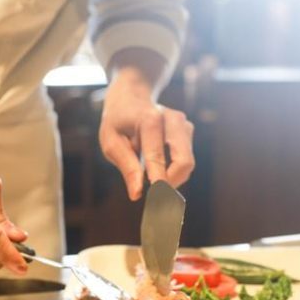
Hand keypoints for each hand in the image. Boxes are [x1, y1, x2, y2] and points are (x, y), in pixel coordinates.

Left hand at [99, 72, 194, 200]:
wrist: (131, 96)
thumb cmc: (118, 122)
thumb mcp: (111, 142)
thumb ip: (126, 166)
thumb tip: (137, 194)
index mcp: (150, 120)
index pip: (158, 157)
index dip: (159, 183)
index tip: (158, 203)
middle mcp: (172, 120)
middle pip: (184, 162)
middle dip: (171, 184)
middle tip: (154, 197)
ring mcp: (183, 124)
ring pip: (187, 164)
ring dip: (171, 178)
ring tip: (149, 175)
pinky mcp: (188, 131)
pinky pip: (185, 160)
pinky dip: (173, 170)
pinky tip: (156, 166)